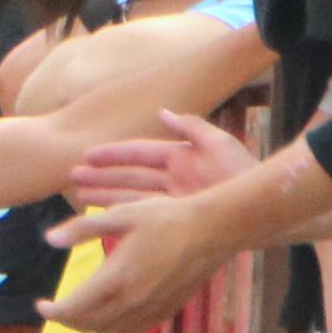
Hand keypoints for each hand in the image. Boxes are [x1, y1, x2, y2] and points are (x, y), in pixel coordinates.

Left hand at [43, 189, 234, 332]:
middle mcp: (132, 301)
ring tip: (81, 310)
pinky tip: (112, 312)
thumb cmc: (167, 217)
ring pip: (109, 331)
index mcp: (116, 278)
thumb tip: (49, 239)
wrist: (213, 230)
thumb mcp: (121, 214)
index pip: (73, 309)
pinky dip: (115, 327)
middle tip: (57, 308)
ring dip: (90, 325)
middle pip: (87, 325)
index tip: (40, 306)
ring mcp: (151, 309)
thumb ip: (82, 229)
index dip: (51, 312)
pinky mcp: (166, 310)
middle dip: (67, 320)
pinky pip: (132, 330)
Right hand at [69, 110, 255, 208]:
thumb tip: (161, 112)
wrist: (260, 208)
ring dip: (104, 197)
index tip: (87, 154)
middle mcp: (171, 179)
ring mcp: (171, 201)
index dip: (114, 153)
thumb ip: (189, 127)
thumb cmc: (241, 171)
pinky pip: (141, 216)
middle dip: (101, 176)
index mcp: (180, 157)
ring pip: (130, 198)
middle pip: (129, 177)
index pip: (139, 152)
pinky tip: (100, 217)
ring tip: (78, 195)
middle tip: (71, 175)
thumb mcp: (217, 143)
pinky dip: (121, 216)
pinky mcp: (173, 220)